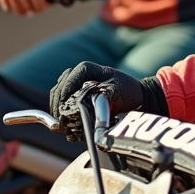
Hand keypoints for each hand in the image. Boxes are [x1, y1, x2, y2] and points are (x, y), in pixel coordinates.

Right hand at [49, 62, 168, 124]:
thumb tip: (89, 111)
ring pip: (58, 95)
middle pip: (59, 88)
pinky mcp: (76, 96)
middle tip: (60, 120)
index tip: (63, 107)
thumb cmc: (128, 91)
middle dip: (58, 104)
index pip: (69, 78)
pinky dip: (62, 112)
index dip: (63, 93)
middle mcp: (79, 75)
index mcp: (87, 69)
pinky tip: (66, 123)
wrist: (136, 98)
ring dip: (58, 109)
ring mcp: (76, 85)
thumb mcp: (117, 92)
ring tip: (62, 124)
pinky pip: (62, 102)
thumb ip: (102, 99)